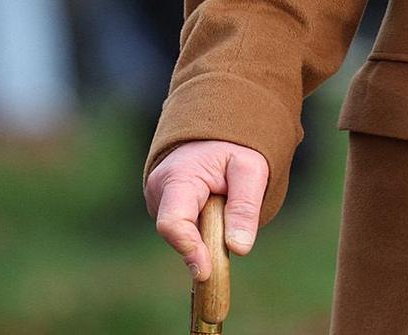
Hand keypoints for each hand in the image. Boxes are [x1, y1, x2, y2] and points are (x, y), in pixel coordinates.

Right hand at [144, 141, 268, 281]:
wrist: (214, 136)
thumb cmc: (233, 149)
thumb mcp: (250, 170)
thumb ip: (245, 207)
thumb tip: (238, 249)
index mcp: (177, 177)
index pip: (173, 223)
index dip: (189, 249)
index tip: (206, 272)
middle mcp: (159, 191)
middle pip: (178, 234)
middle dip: (204, 241)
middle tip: (232, 230)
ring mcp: (157, 202)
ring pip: (182, 235)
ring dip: (205, 232)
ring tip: (221, 203)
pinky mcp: (164, 210)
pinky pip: (184, 231)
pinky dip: (201, 229)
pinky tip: (212, 210)